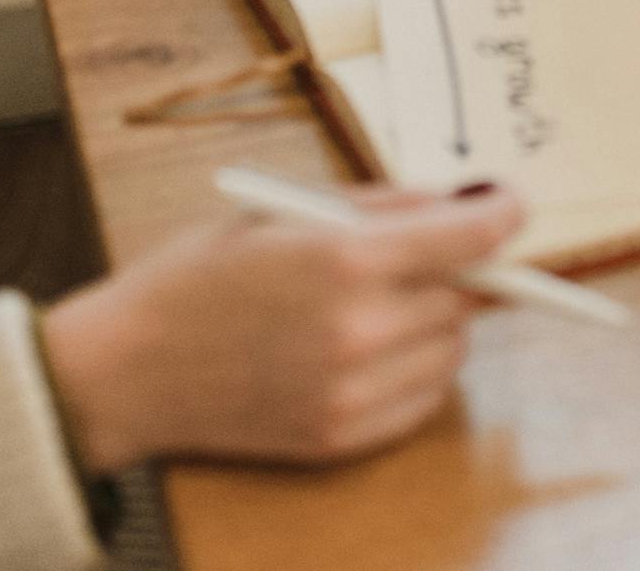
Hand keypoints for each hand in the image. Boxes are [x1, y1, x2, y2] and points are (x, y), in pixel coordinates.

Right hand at [38, 185, 524, 469]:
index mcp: (345, 259)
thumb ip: (380, 207)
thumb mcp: (284, 210)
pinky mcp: (342, 437)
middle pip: (468, 294)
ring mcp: (352, 391)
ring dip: (438, 319)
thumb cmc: (198, 276)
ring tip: (380, 302)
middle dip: (456, 266)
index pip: (471, 237)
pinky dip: (416, 369)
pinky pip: (423, 398)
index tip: (512, 204)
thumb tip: (457, 202)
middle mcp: (359, 330)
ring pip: (453, 348)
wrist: (128, 369)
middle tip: (422, 253)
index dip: (503, 214)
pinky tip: (369, 346)